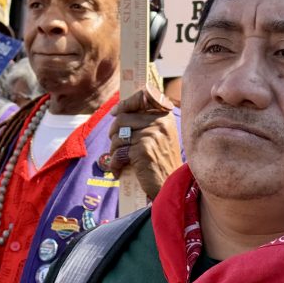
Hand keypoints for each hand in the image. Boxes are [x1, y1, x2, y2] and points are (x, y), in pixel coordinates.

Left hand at [107, 84, 181, 199]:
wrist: (170, 185)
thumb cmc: (160, 161)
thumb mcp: (158, 136)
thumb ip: (144, 121)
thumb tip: (118, 111)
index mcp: (164, 116)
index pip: (142, 96)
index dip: (125, 103)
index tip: (115, 112)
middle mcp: (160, 122)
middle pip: (122, 118)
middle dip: (113, 133)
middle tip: (116, 146)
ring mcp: (152, 135)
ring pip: (117, 136)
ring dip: (114, 150)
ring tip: (121, 160)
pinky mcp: (143, 150)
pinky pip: (118, 152)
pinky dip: (114, 163)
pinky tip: (119, 170)